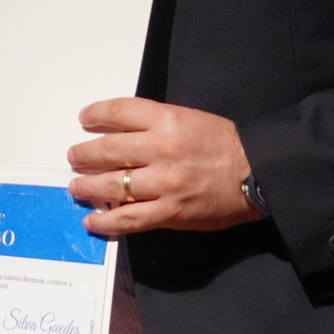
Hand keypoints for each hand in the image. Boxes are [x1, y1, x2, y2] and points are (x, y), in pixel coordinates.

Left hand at [67, 97, 260, 235]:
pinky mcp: (170, 212)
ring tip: (76, 188)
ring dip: (86, 187)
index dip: (94, 114)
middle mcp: (162, 149)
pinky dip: (106, 221)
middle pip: (107, 149)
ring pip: (111, 185)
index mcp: (167, 121)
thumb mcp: (189, 119)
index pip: (118, 111)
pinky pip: (129, 219)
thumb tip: (118, 131)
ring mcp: (164, 183)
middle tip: (74, 158)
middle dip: (83, 155)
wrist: (259, 174)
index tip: (84, 119)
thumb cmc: (226, 145)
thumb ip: (155, 124)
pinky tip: (92, 220)